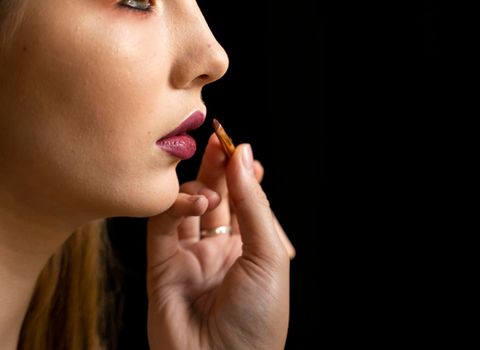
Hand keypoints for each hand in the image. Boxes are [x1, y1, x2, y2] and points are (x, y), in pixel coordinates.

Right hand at [147, 135, 293, 349]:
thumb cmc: (258, 318)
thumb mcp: (268, 254)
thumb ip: (252, 203)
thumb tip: (243, 153)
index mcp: (250, 249)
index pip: (243, 200)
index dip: (240, 173)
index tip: (238, 146)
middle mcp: (219, 249)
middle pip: (214, 196)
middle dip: (216, 167)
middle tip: (217, 139)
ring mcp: (189, 256)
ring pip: (185, 205)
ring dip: (196, 186)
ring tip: (208, 189)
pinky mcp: (160, 265)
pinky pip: (162, 225)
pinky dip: (174, 205)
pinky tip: (193, 202)